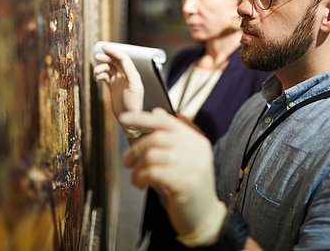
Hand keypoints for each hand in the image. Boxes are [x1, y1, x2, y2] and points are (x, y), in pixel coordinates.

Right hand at [93, 45, 143, 119]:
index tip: (103, 47)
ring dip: (101, 67)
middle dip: (105, 58)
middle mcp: (126, 75)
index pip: (123, 58)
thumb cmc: (134, 104)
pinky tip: (97, 78)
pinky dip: (99, 75)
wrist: (129, 118)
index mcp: (132, 73)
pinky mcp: (112, 86)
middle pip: (114, 61)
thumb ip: (130, 72)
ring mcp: (118, 80)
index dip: (113, 51)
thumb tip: (123, 60)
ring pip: (108, 68)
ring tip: (96, 73)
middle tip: (96, 57)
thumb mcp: (135, 87)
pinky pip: (104, 76)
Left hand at [121, 108, 224, 239]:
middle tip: (127, 161)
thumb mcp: (184, 160)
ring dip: (137, 167)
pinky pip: (152, 172)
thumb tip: (156, 112)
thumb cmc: (189, 187)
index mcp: (197, 142)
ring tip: (136, 177)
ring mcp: (193, 166)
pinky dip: (140, 178)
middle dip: (136, 149)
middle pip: (157, 138)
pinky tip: (141, 184)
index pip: (168, 122)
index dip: (144, 118)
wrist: (204, 217)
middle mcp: (197, 151)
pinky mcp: (185, 183)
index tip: (125, 118)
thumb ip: (172, 138)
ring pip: (152, 155)